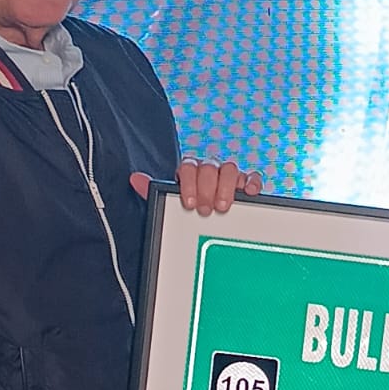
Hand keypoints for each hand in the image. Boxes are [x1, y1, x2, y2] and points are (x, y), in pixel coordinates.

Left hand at [131, 162, 263, 213]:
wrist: (208, 223)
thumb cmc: (188, 210)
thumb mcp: (169, 203)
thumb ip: (154, 191)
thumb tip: (135, 178)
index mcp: (190, 171)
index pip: (189, 166)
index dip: (189, 183)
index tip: (189, 203)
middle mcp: (210, 169)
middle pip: (210, 166)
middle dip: (207, 188)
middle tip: (205, 209)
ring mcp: (230, 176)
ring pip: (231, 168)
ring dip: (226, 187)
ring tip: (222, 207)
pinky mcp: (248, 184)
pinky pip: (253, 176)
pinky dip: (252, 182)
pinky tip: (249, 193)